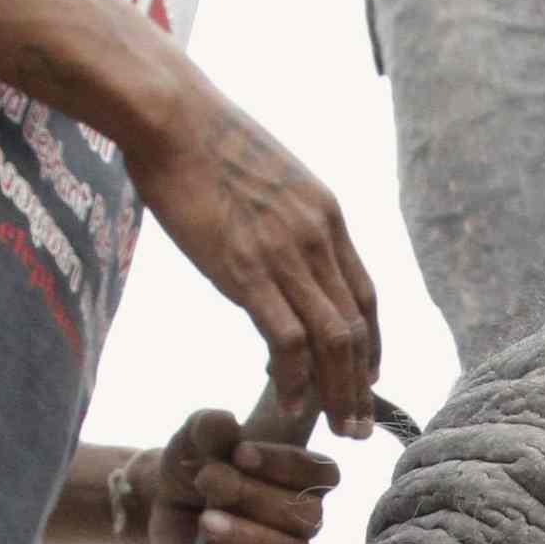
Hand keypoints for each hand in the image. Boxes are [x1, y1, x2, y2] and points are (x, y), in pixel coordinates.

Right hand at [128, 67, 378, 437]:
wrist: (171, 115)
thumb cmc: (202, 140)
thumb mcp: (265, 177)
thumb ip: (281, 217)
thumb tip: (273, 239)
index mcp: (326, 215)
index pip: (366, 294)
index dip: (373, 343)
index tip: (369, 377)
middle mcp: (318, 238)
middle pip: (358, 326)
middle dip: (363, 382)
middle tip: (361, 425)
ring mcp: (286, 255)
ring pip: (334, 340)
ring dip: (340, 391)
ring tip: (339, 428)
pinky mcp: (247, 270)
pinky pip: (287, 338)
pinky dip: (293, 377)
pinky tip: (287, 401)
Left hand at [134, 408, 338, 543]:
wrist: (161, 500)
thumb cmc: (194, 462)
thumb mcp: (194, 437)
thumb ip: (209, 426)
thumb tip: (226, 423)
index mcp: (302, 475)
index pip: (324, 473)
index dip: (287, 465)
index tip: (240, 453)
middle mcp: (303, 516)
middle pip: (308, 515)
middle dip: (255, 497)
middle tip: (208, 481)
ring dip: (251, 537)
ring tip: (206, 521)